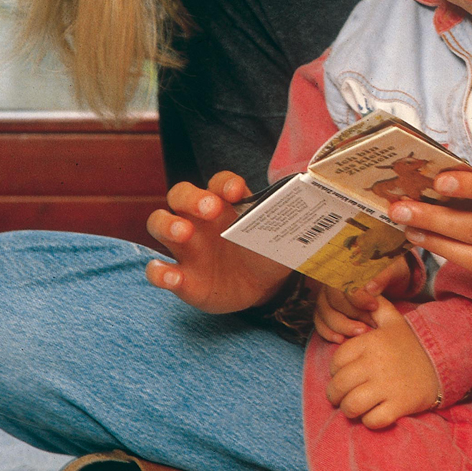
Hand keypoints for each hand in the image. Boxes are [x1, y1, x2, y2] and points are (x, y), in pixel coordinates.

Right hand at [146, 172, 290, 313]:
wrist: (263, 288)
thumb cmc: (267, 251)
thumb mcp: (278, 236)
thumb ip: (287, 221)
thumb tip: (312, 204)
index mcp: (225, 203)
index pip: (218, 182)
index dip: (225, 183)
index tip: (237, 191)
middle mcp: (200, 219)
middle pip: (181, 194)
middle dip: (192, 198)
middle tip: (210, 209)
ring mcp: (186, 247)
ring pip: (160, 223)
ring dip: (167, 225)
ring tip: (182, 234)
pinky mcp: (182, 277)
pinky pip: (159, 270)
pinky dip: (159, 272)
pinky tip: (171, 276)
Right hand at [314, 256, 412, 342]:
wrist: (392, 280)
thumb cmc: (393, 272)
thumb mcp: (394, 269)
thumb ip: (383, 276)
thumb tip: (370, 288)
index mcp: (348, 266)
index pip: (344, 282)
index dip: (356, 297)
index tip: (374, 306)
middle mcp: (333, 280)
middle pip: (332, 299)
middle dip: (350, 315)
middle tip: (369, 325)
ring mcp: (328, 295)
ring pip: (324, 312)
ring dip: (340, 326)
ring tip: (360, 334)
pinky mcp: (327, 310)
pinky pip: (319, 321)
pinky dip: (327, 332)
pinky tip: (341, 340)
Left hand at [326, 297, 439, 428]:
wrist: (443, 362)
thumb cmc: (411, 343)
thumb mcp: (393, 320)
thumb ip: (374, 305)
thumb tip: (358, 289)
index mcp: (370, 342)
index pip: (336, 361)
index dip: (335, 370)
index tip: (342, 373)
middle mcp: (375, 363)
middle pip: (339, 386)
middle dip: (335, 394)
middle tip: (341, 396)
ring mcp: (387, 386)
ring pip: (351, 406)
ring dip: (349, 410)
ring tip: (354, 407)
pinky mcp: (399, 406)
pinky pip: (372, 421)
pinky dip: (369, 421)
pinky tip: (373, 414)